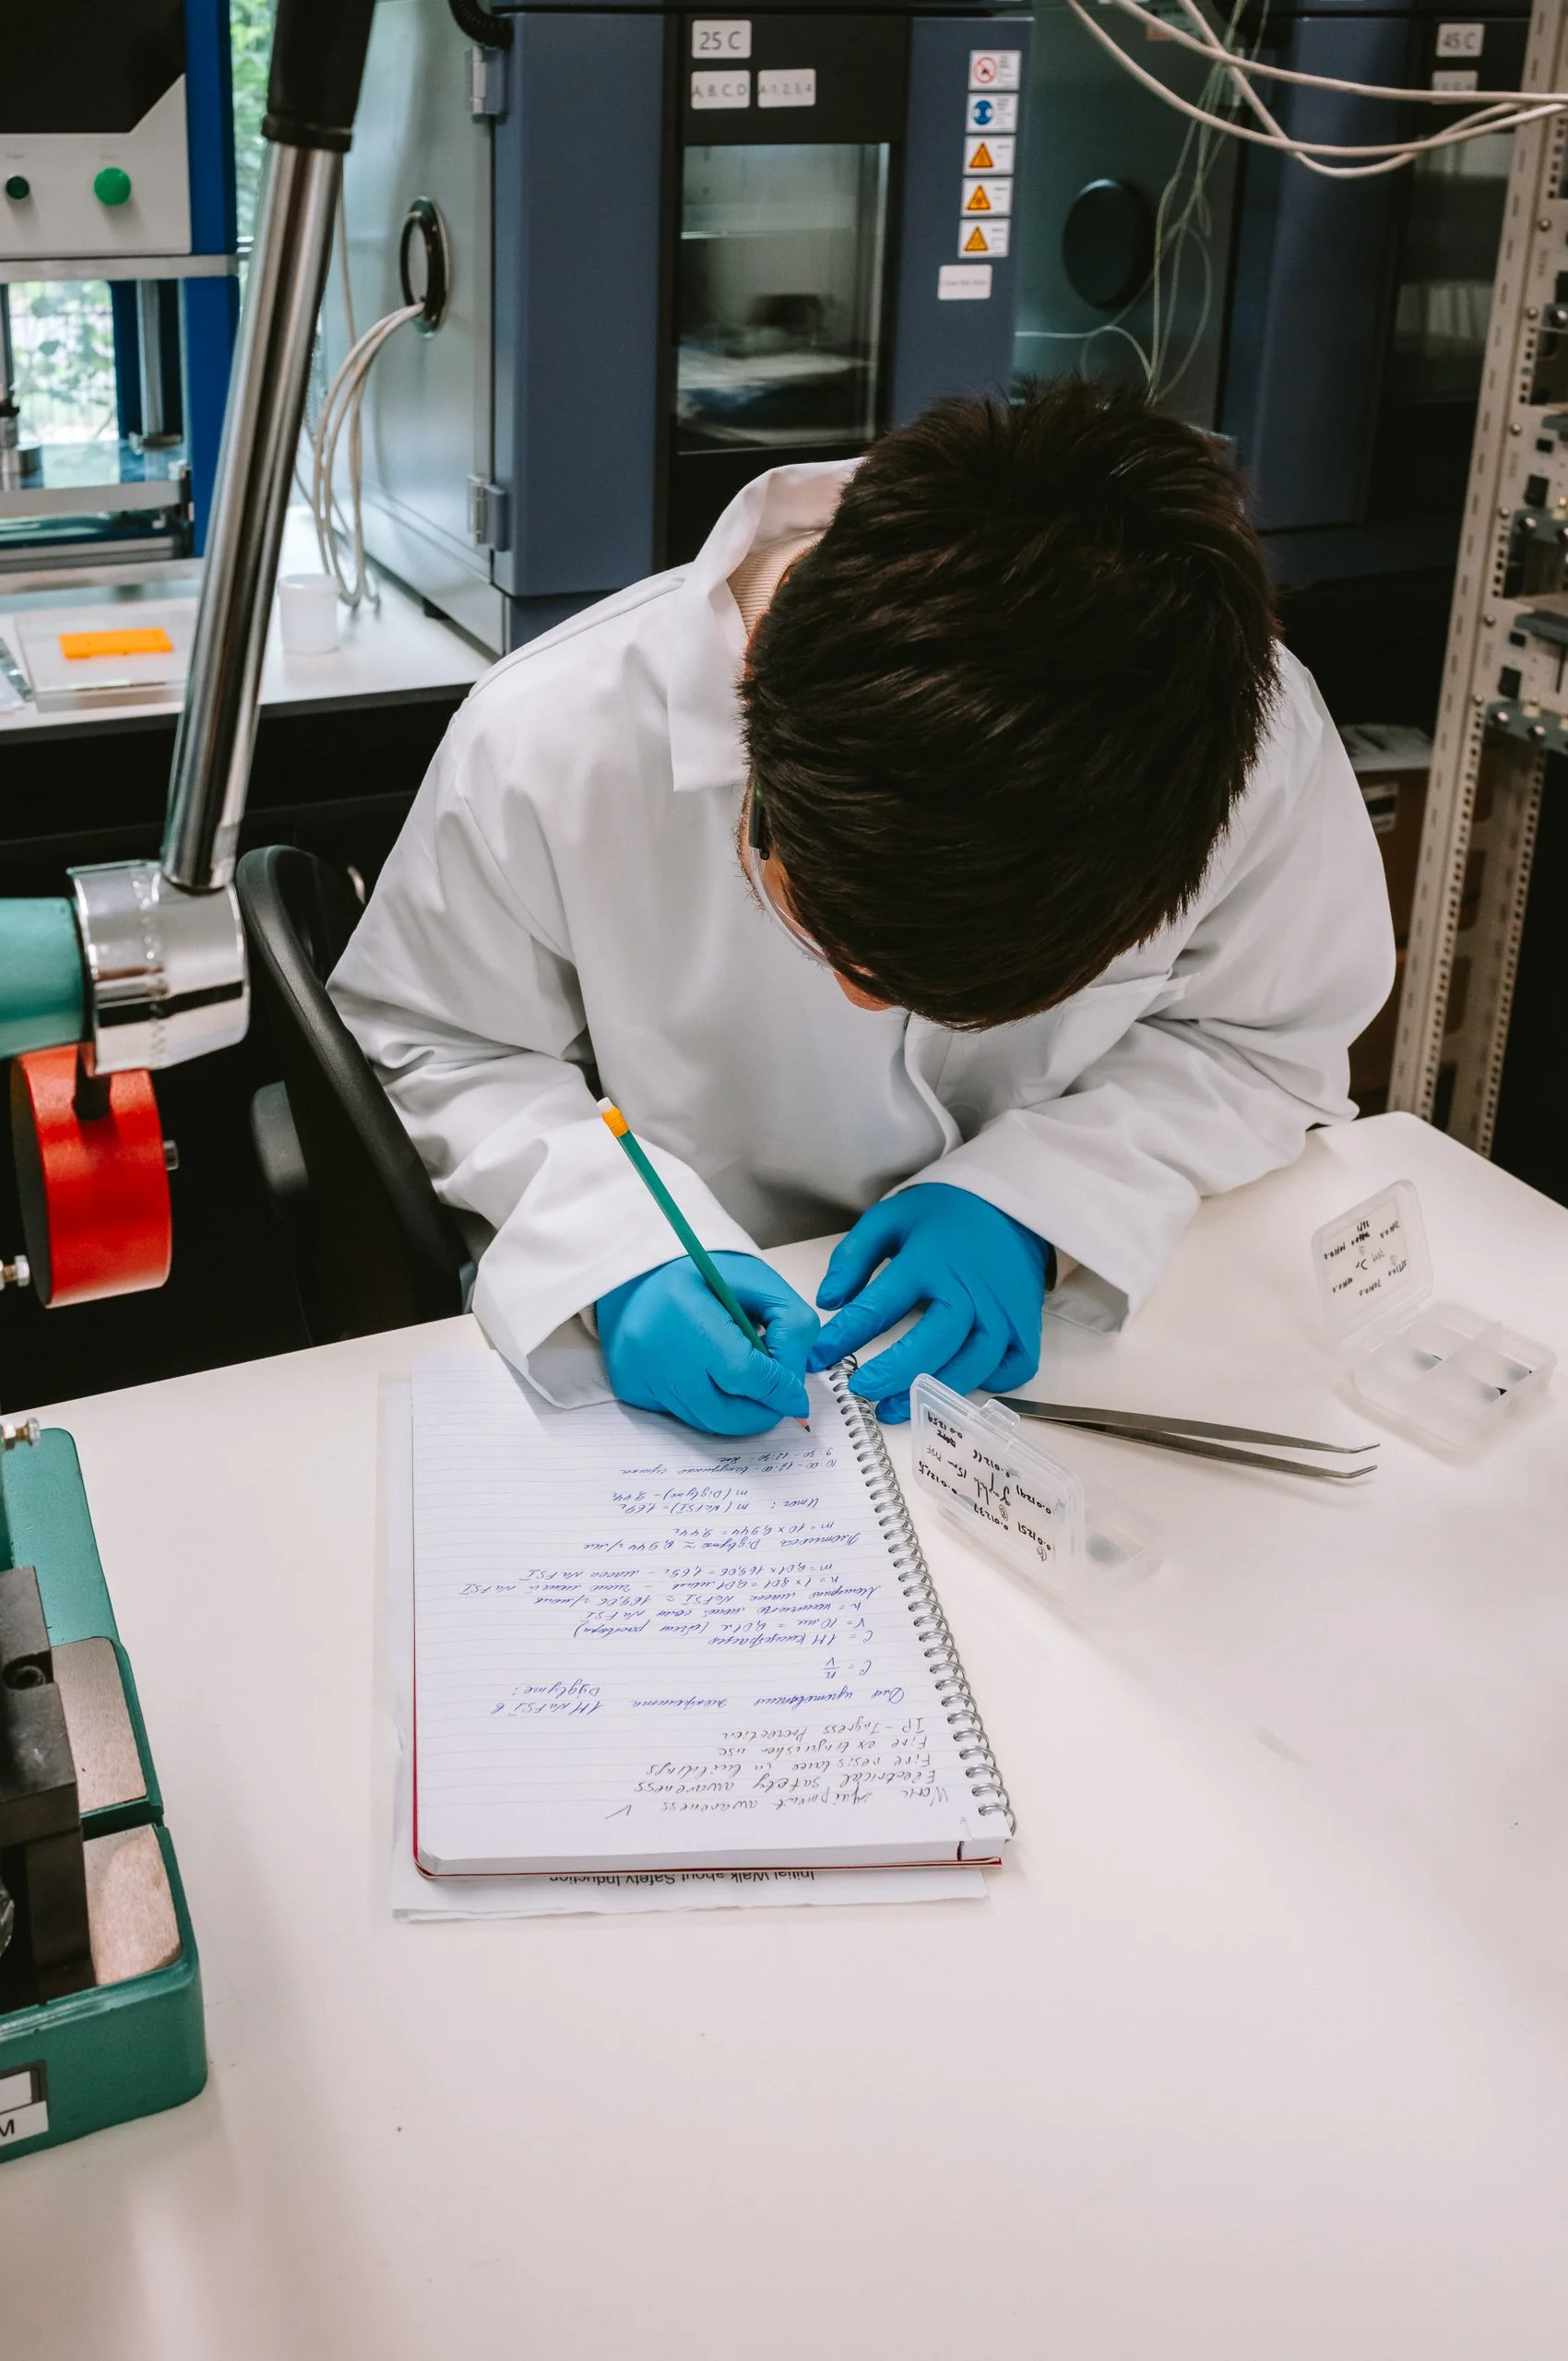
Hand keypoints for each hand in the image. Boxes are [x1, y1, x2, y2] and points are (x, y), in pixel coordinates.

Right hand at [598, 1253, 818, 1435]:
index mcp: (685, 1308)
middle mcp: (653, 1347)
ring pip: (703, 1421)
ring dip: (732, 1410)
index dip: (778, 1391)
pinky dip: (701, 1403)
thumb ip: (790, 1327)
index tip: (796, 1397)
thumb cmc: (703, 1273)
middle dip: (760, 1414)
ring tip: (742, 1382)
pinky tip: (703, 1374)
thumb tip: (794, 1387)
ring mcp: (637, 1372)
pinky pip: (678, 1414)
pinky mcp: (628, 1386)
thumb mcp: (757, 1282)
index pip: (744, 1373)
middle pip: (723, 1413)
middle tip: (777, 1402)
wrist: (638, 1268)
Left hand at [807, 1183, 1047, 1422]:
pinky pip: (1013, 1369)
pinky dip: (988, 1385)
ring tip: (893, 1409)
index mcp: (931, 1260)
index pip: (881, 1305)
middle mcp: (970, 1290)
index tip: (819, 1356)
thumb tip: (827, 1301)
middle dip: (893, 1373)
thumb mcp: (889, 1219)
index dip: (845, 1335)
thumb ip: (853, 1256)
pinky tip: (954, 1389)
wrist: (1008, 1207)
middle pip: (934, 1343)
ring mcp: (1004, 1313)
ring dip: (933, 1393)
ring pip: (973, 1365)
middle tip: (859, 1389)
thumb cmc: (943, 1217)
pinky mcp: (1028, 1327)